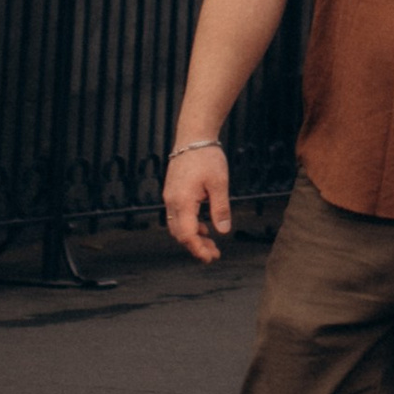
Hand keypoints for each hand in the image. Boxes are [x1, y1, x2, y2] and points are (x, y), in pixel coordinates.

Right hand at [164, 141, 231, 262]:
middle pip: (179, 233)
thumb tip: (223, 231)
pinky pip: (177, 216)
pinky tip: (204, 226)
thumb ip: (220, 209)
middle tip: (214, 254)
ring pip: (177, 226)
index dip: (198, 249)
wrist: (193, 137)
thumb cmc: (206, 157)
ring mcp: (170, 196)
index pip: (187, 234)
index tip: (210, 257)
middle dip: (196, 246)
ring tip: (211, 243)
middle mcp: (172, 201)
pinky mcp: (172, 192)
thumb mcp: (219, 183)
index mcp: (182, 201)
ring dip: (193, 237)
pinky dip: (189, 225)